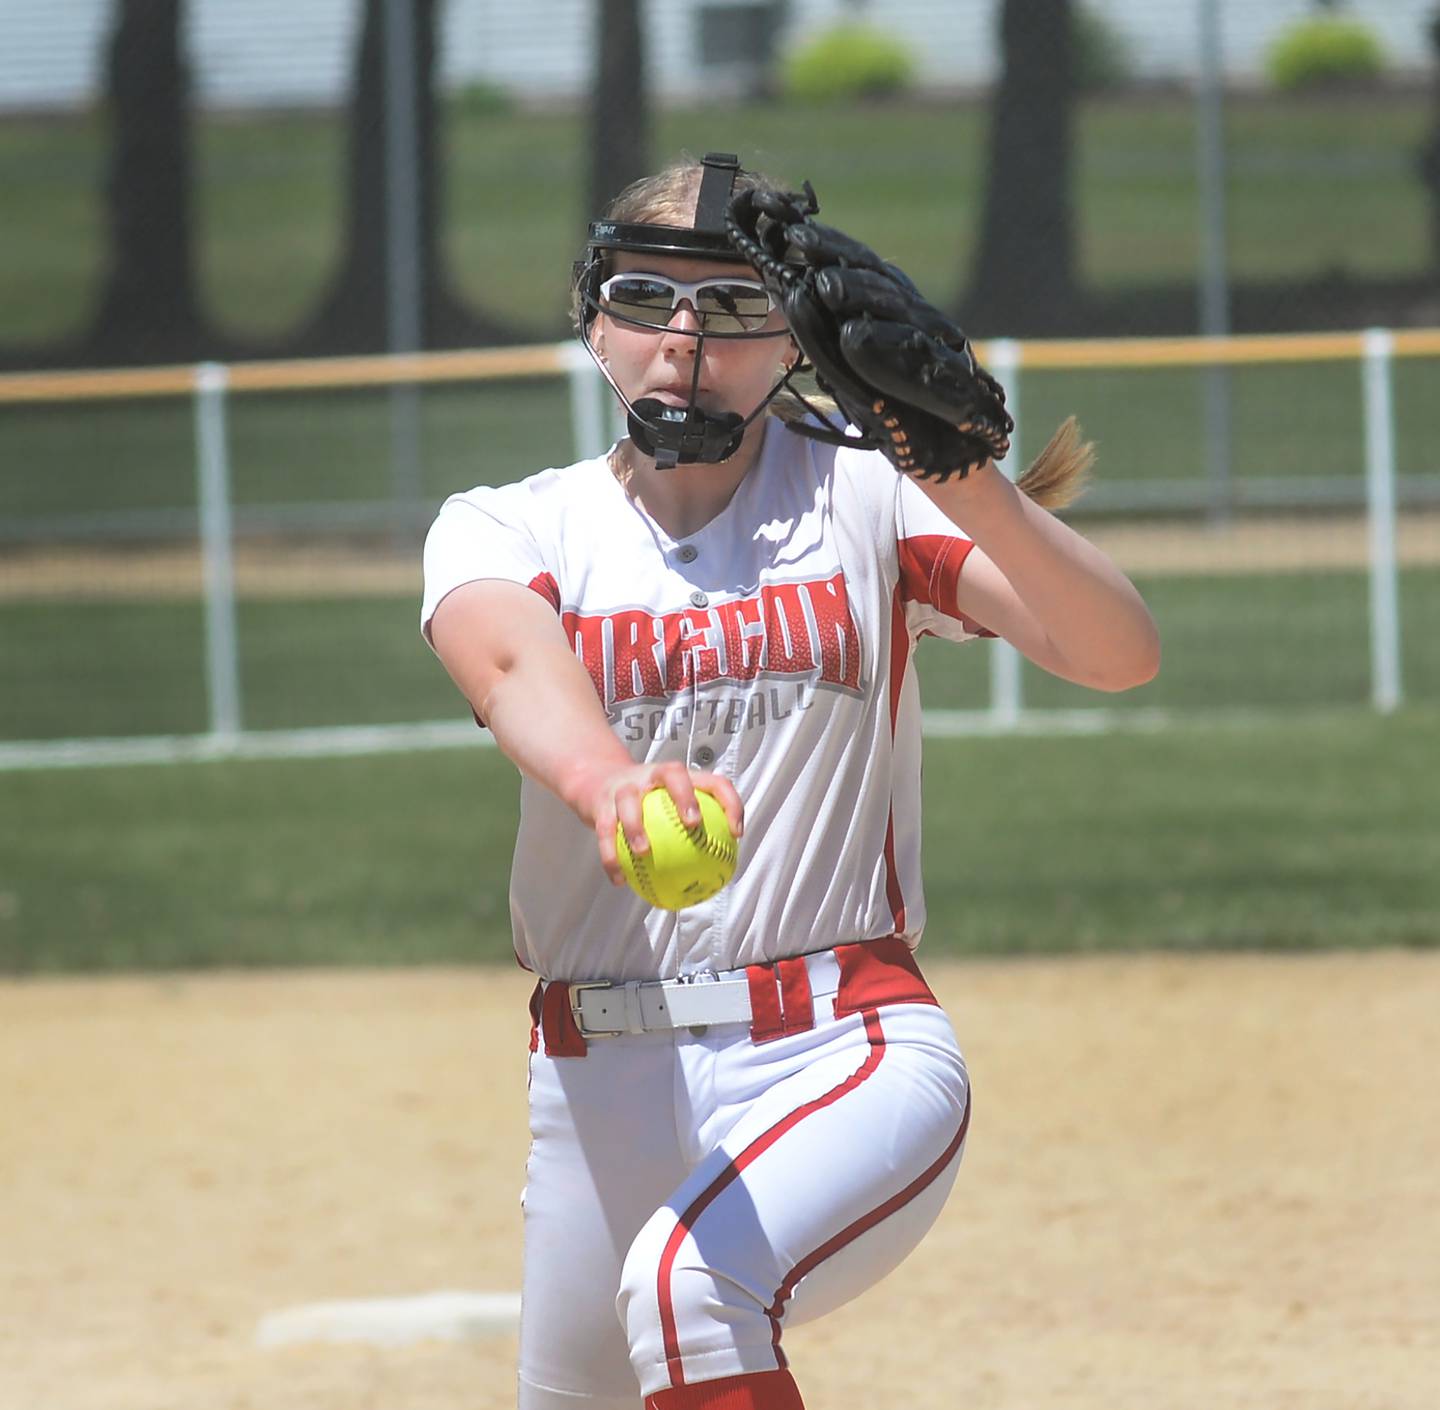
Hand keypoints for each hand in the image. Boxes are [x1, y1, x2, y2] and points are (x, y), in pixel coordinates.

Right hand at [572, 759, 744, 888]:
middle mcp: (652, 775)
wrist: (598, 781)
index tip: (735, 833)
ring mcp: (625, 787)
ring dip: (635, 825)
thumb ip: (692, 832)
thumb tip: (719, 870)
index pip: (712, 781)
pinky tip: (619, 880)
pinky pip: (605, 831)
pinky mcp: (601, 804)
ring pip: (629, 800)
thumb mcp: (668, 806)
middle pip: (672, 773)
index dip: (729, 802)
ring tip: (643, 852)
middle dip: (684, 795)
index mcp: (677, 777)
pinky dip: (611, 856)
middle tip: (693, 823)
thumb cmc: (646, 801)